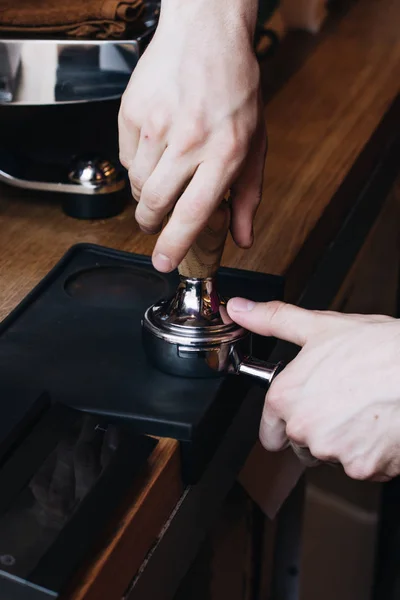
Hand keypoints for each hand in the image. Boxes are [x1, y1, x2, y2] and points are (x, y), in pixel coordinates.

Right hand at [119, 0, 264, 271]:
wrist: (206, 33)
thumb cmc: (236, 88)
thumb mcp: (255, 143)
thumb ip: (248, 196)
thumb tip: (241, 238)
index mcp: (225, 153)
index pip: (193, 214)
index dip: (174, 245)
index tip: (162, 263)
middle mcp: (190, 141)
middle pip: (155, 204)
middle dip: (151, 224)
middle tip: (155, 224)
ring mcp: (157, 125)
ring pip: (137, 184)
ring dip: (145, 195)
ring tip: (161, 181)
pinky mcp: (133, 112)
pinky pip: (125, 157)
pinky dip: (136, 165)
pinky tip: (154, 151)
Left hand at [227, 298, 399, 481]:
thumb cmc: (378, 348)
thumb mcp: (320, 327)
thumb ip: (272, 320)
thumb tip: (239, 308)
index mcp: (286, 397)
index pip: (269, 432)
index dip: (284, 422)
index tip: (301, 412)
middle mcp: (303, 429)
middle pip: (300, 445)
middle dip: (316, 429)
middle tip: (340, 402)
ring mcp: (332, 451)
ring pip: (330, 456)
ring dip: (342, 441)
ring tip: (362, 409)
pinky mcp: (362, 468)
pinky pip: (359, 467)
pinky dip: (368, 453)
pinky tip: (378, 425)